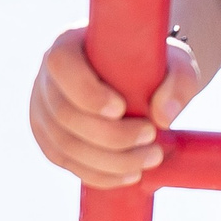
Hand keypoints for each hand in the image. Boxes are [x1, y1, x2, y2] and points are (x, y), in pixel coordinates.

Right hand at [27, 25, 198, 188]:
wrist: (140, 81)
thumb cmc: (155, 65)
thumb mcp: (176, 63)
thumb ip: (178, 82)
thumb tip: (163, 115)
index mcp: (69, 44)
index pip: (61, 64)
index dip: (86, 91)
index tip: (121, 108)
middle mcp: (47, 78)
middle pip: (65, 114)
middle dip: (110, 135)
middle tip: (152, 137)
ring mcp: (43, 111)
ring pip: (65, 145)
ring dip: (110, 160)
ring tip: (151, 158)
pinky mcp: (49, 139)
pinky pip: (66, 163)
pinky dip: (98, 174)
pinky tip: (129, 175)